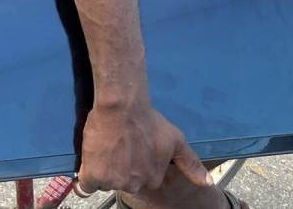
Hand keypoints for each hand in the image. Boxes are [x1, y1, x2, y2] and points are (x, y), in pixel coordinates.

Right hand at [77, 95, 211, 193]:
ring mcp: (114, 181)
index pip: (140, 178)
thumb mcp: (175, 140)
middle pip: (123, 181)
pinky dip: (86, 179)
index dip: (133, 164)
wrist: (123, 107)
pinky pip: (86, 185)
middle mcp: (135, 184)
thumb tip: (207, 184)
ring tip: (104, 147)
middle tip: (116, 146)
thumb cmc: (148, 120)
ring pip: (105, 181)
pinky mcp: (94, 175)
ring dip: (103, 169)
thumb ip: (190, 163)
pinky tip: (88, 166)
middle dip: (119, 168)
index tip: (130, 148)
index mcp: (153, 178)